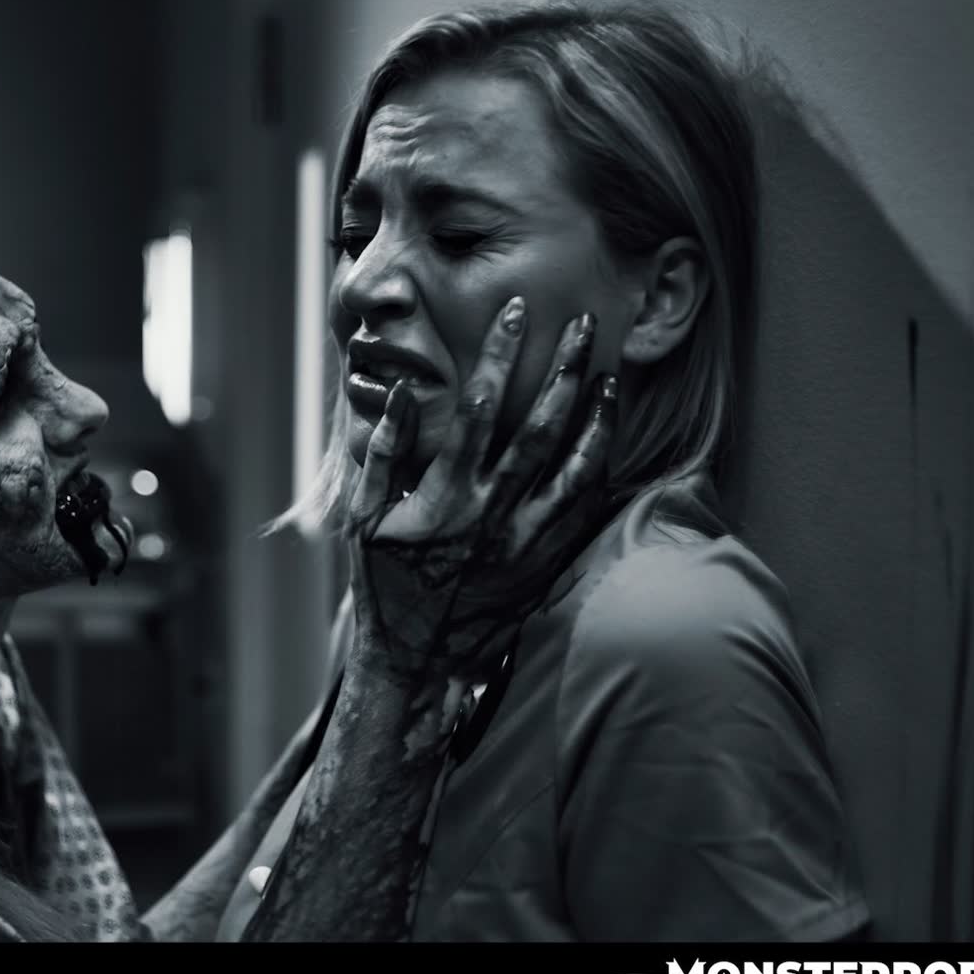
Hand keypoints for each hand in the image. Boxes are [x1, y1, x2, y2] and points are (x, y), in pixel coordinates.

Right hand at [348, 296, 616, 683]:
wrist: (418, 660)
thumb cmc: (385, 586)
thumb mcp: (364, 522)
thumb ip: (382, 456)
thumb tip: (401, 394)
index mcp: (448, 498)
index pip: (480, 408)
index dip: (499, 355)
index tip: (516, 313)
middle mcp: (494, 515)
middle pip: (540, 429)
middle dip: (562, 371)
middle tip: (582, 324)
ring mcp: (527, 542)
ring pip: (576, 469)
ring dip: (595, 418)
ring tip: (609, 376)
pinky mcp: (546, 563)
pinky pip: (585, 511)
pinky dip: (601, 471)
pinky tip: (609, 440)